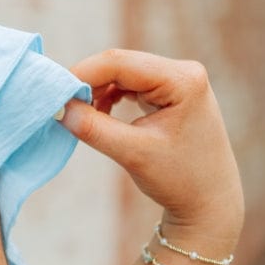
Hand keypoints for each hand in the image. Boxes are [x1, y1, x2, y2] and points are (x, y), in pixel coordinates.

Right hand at [59, 49, 243, 253]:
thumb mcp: (133, 153)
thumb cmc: (179, 180)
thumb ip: (94, 128)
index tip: (54, 95)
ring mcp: (178, 80)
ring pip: (123, 73)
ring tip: (80, 114)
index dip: (82, 75)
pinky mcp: (171, 92)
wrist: (209, 202)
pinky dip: (109, 96)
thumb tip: (59, 108)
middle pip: (120, 64)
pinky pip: (131, 83)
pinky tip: (99, 115)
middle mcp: (183, 72)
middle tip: (61, 106)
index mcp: (182, 80)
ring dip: (97, 90)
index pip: (119, 63)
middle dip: (87, 83)